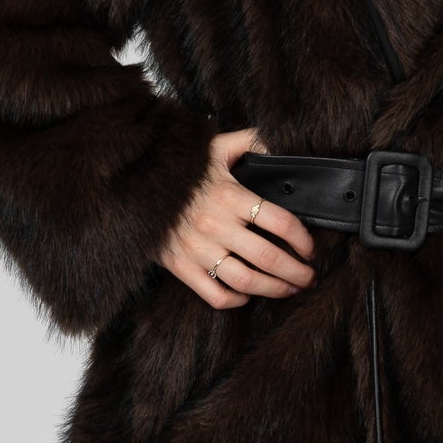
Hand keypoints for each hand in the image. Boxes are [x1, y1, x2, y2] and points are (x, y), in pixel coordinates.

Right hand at [158, 128, 318, 311]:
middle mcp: (216, 225)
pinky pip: (215, 295)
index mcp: (229, 196)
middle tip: (309, 277)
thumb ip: (250, 142)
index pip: (280, 223)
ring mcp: (197, 249)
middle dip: (297, 272)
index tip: (310, 248)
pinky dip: (237, 300)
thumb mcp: (215, 147)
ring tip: (289, 289)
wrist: (132, 184)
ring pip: (247, 281)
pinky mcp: (180, 267)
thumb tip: (279, 142)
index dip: (303, 239)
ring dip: (275, 289)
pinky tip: (248, 294)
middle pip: (269, 257)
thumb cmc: (179, 168)